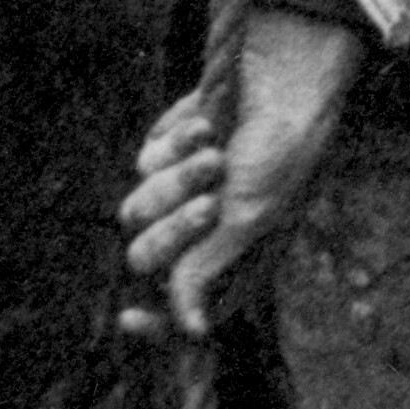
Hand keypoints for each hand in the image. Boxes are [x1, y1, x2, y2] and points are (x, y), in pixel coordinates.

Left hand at [121, 8, 367, 335]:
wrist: (280, 78)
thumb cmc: (280, 153)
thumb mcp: (248, 219)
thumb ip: (207, 271)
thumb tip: (191, 329)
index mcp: (234, 259)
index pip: (183, 309)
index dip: (155, 323)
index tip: (129, 317)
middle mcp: (203, 230)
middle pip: (145, 258)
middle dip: (173, 231)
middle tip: (209, 205)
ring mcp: (181, 190)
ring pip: (136, 209)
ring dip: (176, 181)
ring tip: (215, 155)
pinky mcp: (168, 153)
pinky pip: (143, 164)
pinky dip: (176, 144)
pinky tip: (208, 125)